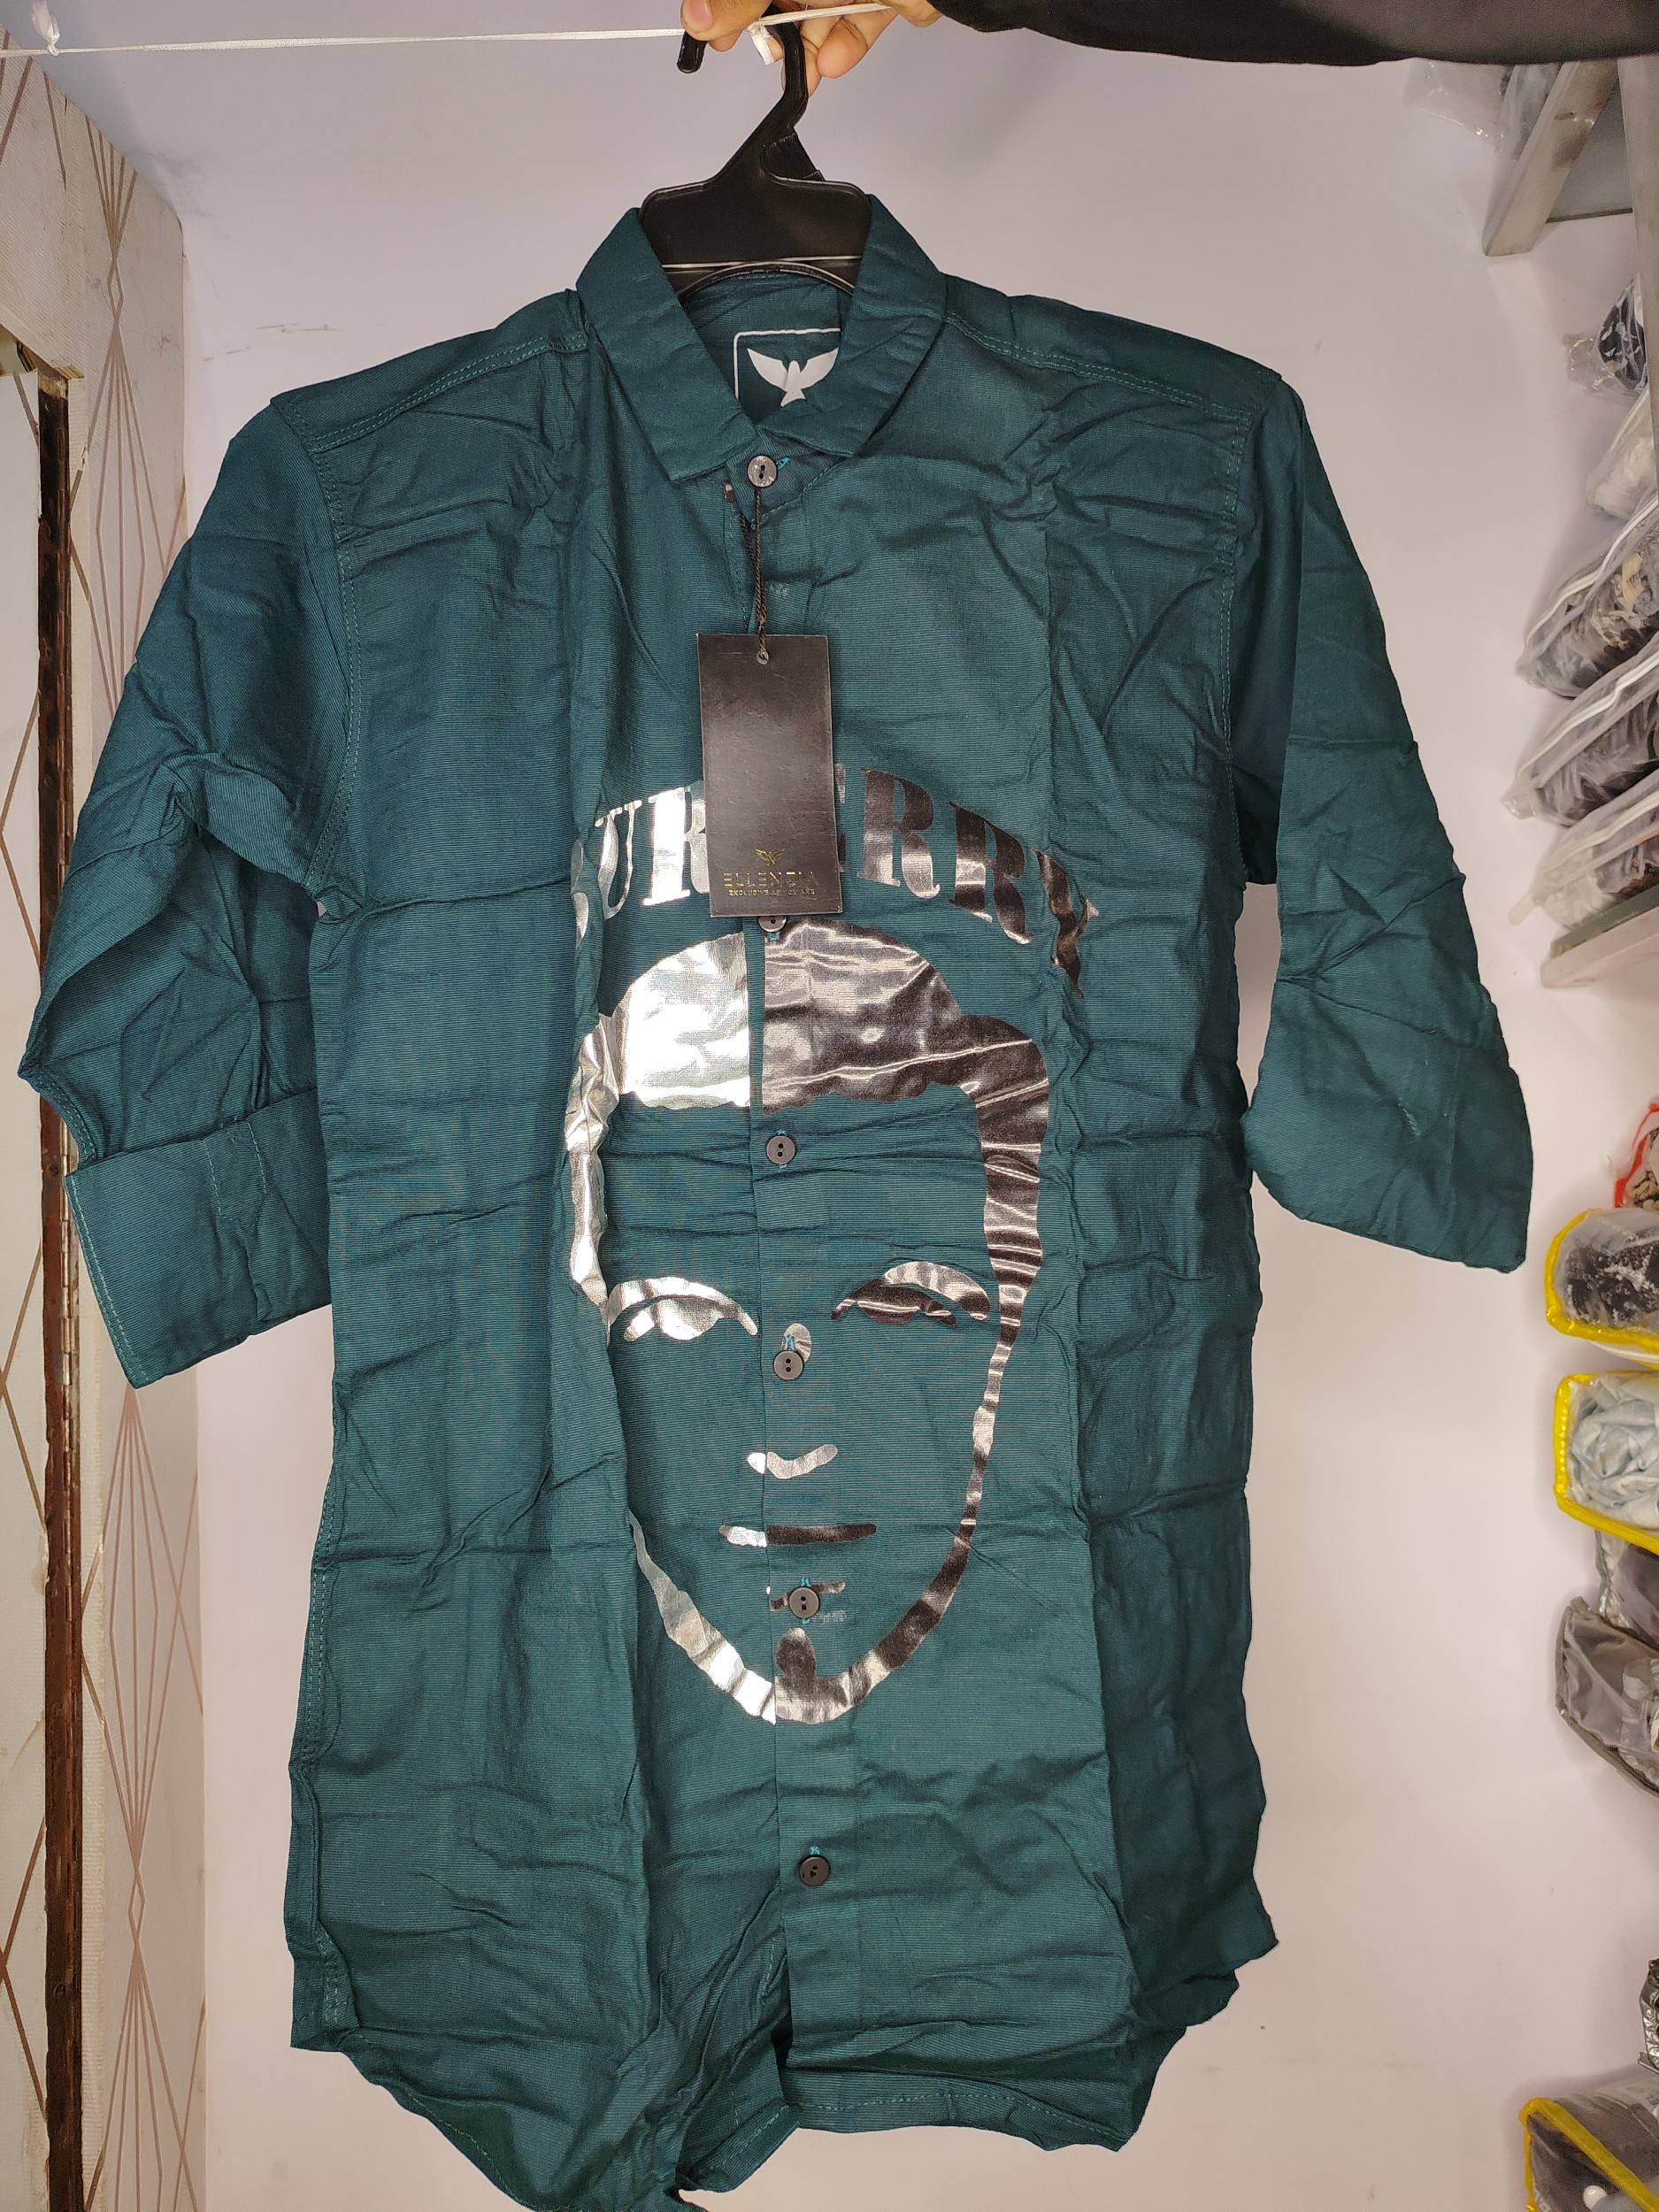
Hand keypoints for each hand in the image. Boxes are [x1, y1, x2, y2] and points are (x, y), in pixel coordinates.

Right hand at [679, 0, 939, 93]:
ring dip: (810, 48)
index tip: (714, 35)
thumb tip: (696, 15)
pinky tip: (833, 62)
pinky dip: (845, 44)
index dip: (727, 6)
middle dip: (775, 31)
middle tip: (766, 54)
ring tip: (806, 72)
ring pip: (820, 13)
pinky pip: (858, 21)